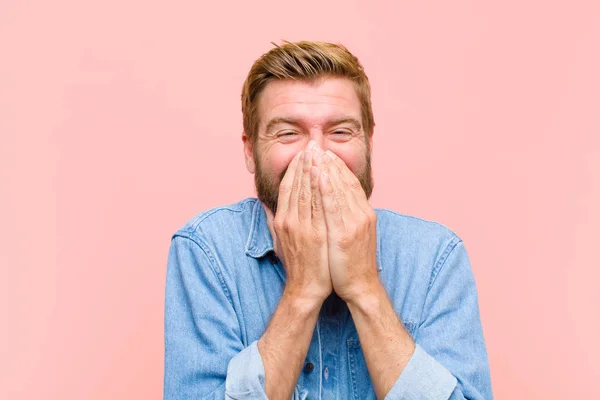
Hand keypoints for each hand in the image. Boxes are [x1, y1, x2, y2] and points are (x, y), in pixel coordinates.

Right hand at [264, 141, 331, 303]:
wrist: (306, 289)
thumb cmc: (298, 265)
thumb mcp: (281, 240)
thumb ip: (276, 221)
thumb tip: (269, 207)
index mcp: (282, 220)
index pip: (287, 187)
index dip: (294, 168)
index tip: (302, 153)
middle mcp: (289, 221)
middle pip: (296, 185)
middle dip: (303, 163)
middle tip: (310, 144)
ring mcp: (302, 227)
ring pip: (305, 191)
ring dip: (311, 169)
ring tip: (316, 152)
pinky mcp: (315, 234)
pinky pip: (317, 205)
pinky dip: (319, 187)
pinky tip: (323, 173)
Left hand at [314, 149, 378, 302]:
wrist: (360, 287)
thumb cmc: (350, 263)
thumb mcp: (349, 235)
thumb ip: (343, 218)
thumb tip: (332, 206)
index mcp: (362, 213)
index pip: (349, 183)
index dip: (337, 167)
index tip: (325, 153)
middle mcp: (361, 214)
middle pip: (344, 182)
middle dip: (330, 163)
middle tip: (317, 146)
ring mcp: (354, 223)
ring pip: (339, 190)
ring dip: (326, 169)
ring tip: (316, 153)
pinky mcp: (345, 234)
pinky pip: (334, 206)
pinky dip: (327, 188)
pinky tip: (319, 175)